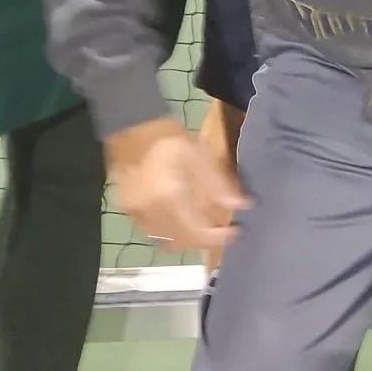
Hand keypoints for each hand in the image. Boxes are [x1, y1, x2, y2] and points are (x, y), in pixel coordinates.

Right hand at [104, 116, 249, 251]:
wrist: (134, 128)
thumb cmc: (171, 140)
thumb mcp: (200, 156)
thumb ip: (220, 185)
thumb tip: (243, 206)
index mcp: (169, 198)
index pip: (197, 233)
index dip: (218, 237)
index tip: (236, 232)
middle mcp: (150, 213)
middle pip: (181, 243)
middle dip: (203, 240)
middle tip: (220, 230)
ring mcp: (136, 214)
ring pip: (165, 242)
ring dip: (186, 239)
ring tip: (202, 226)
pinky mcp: (128, 212)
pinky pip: (152, 233)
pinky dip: (168, 233)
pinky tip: (179, 219)